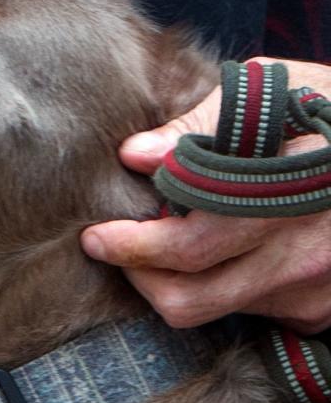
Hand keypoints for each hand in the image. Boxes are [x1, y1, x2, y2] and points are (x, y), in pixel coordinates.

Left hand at [81, 58, 330, 334]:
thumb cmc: (329, 107)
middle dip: (139, 274)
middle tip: (108, 245)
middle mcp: (301, 249)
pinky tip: (222, 248)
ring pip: (217, 309)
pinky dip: (224, 285)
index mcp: (284, 189)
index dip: (135, 244)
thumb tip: (135, 154)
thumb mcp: (271, 89)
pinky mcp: (322, 310)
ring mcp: (315, 287)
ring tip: (160, 239)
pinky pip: (254, 312)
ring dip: (176, 281)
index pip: (192, 241)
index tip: (96, 235)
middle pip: (193, 293)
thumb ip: (200, 122)